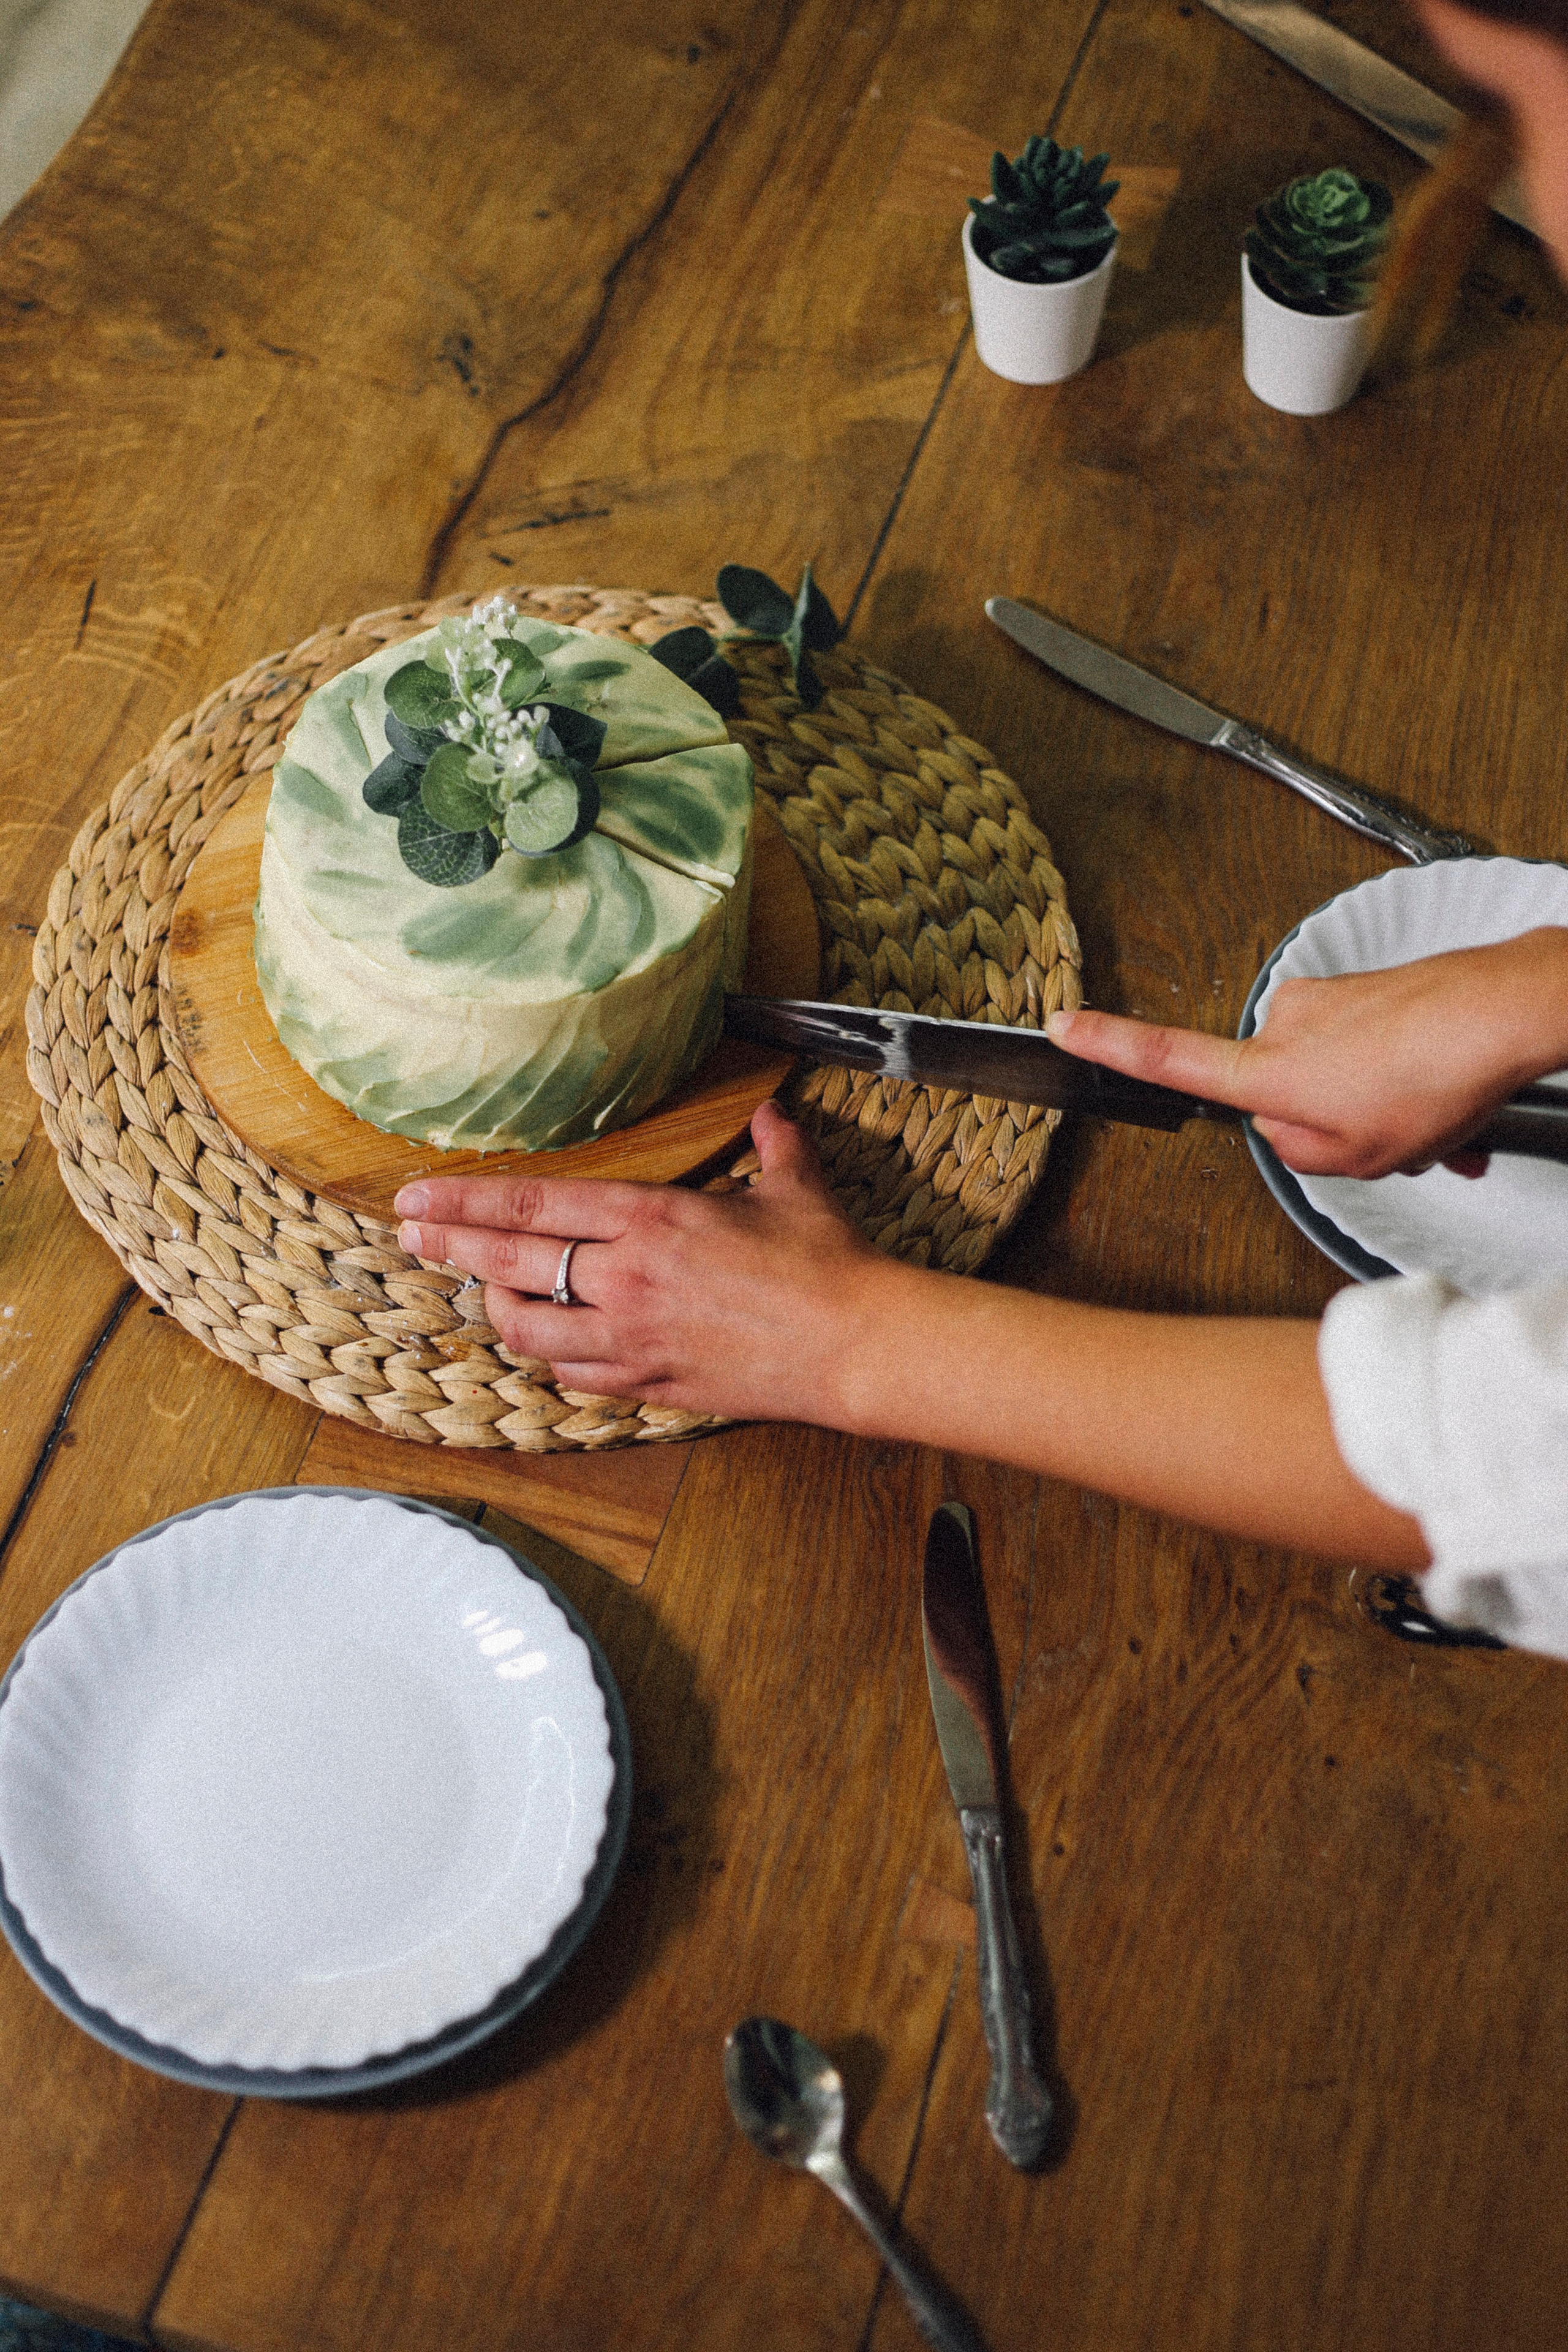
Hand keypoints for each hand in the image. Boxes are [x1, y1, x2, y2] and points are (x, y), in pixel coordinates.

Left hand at [393, 1102, 882, 1417]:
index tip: (416, 1197)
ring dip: (498, 1309)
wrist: (856, 1345)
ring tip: (484, 1294)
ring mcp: (632, 1337)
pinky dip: (553, 1358)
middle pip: (508, 1263)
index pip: (529, 1206)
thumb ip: (771, 1144)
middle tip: (407, 1235)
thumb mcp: (796, 1186)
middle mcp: (626, 1277)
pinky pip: (575, 1374)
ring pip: (529, 1329)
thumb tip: (772, 1113)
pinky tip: (550, 1345)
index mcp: (649, 1218)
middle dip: (448, 1247)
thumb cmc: (828, 1262)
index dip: (463, 1203)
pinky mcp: (651, 1384)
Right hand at [1046, 927, 1567, 1179]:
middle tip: (1385, 1136)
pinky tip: (1445, 1102)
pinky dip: (1405, 1084)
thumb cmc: (1436, 1076)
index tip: (1060, 1027)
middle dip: (1331, 1123)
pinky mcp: (1367, 990)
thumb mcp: (1360, 1155)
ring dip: (1381, 1108)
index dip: (1107, 1046)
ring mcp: (1329, 1001)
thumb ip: (1302, 1152)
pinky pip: (1371, 1054)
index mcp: (1269, 1070)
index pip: (1167, 1059)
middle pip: (1280, 1093)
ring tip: (1429, 1120)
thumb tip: (1291, 1128)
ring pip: (1336, 1076)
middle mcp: (1287, 1024)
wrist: (1504, 1011)